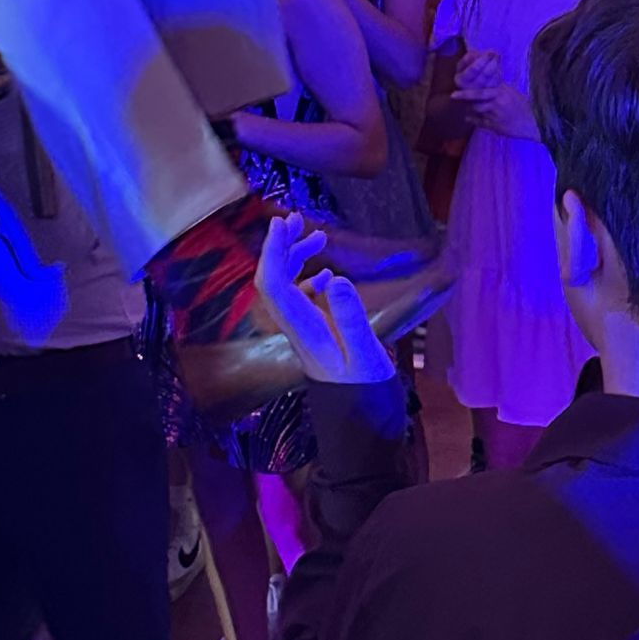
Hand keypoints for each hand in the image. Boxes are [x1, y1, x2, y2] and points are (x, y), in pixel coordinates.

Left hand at [253, 210, 395, 385]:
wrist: (358, 420)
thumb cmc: (365, 390)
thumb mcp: (364, 355)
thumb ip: (351, 318)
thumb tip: (336, 279)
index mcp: (304, 330)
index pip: (274, 285)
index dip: (273, 252)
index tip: (281, 223)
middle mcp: (296, 328)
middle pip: (273, 281)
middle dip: (280, 247)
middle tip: (297, 218)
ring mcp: (302, 331)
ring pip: (286, 288)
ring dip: (295, 259)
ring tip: (318, 237)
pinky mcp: (312, 335)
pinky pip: (300, 300)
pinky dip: (309, 279)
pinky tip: (328, 275)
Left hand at [455, 49, 533, 139]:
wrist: (535, 122)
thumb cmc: (523, 107)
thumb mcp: (510, 94)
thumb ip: (496, 89)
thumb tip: (484, 83)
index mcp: (502, 90)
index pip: (485, 84)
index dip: (473, 83)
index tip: (462, 80)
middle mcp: (499, 99)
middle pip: (479, 95)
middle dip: (466, 95)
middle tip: (453, 95)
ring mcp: (497, 112)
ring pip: (478, 109)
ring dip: (470, 108)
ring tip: (465, 108)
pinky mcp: (496, 124)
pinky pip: (481, 121)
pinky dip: (474, 120)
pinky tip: (469, 119)